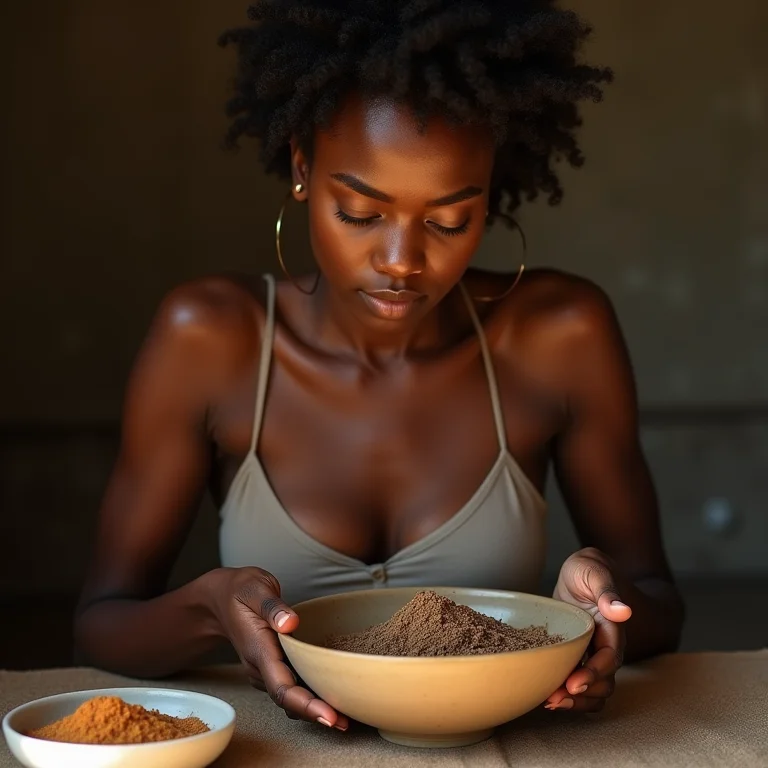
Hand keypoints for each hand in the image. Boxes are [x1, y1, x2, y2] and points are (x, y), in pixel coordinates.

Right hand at [207, 567, 348, 730]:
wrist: (220, 597)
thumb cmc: (239, 590)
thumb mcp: (255, 588)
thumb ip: (272, 606)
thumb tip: (290, 623)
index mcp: (258, 649)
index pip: (281, 687)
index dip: (305, 705)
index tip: (329, 716)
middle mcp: (261, 666)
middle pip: (288, 700)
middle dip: (316, 713)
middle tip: (347, 722)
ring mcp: (265, 668)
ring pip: (290, 696)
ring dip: (315, 707)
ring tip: (348, 714)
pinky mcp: (272, 665)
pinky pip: (291, 684)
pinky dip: (310, 692)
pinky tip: (332, 693)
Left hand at [547, 548, 631, 712]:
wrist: (582, 573)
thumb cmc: (587, 569)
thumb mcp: (594, 570)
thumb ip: (607, 590)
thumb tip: (623, 611)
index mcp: (611, 626)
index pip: (609, 657)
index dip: (594, 672)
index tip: (574, 683)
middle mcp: (606, 646)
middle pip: (604, 681)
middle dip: (583, 694)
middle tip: (554, 699)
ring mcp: (593, 655)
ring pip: (594, 690)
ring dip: (575, 702)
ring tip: (549, 702)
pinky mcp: (578, 658)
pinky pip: (580, 685)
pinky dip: (568, 696)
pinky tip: (546, 696)